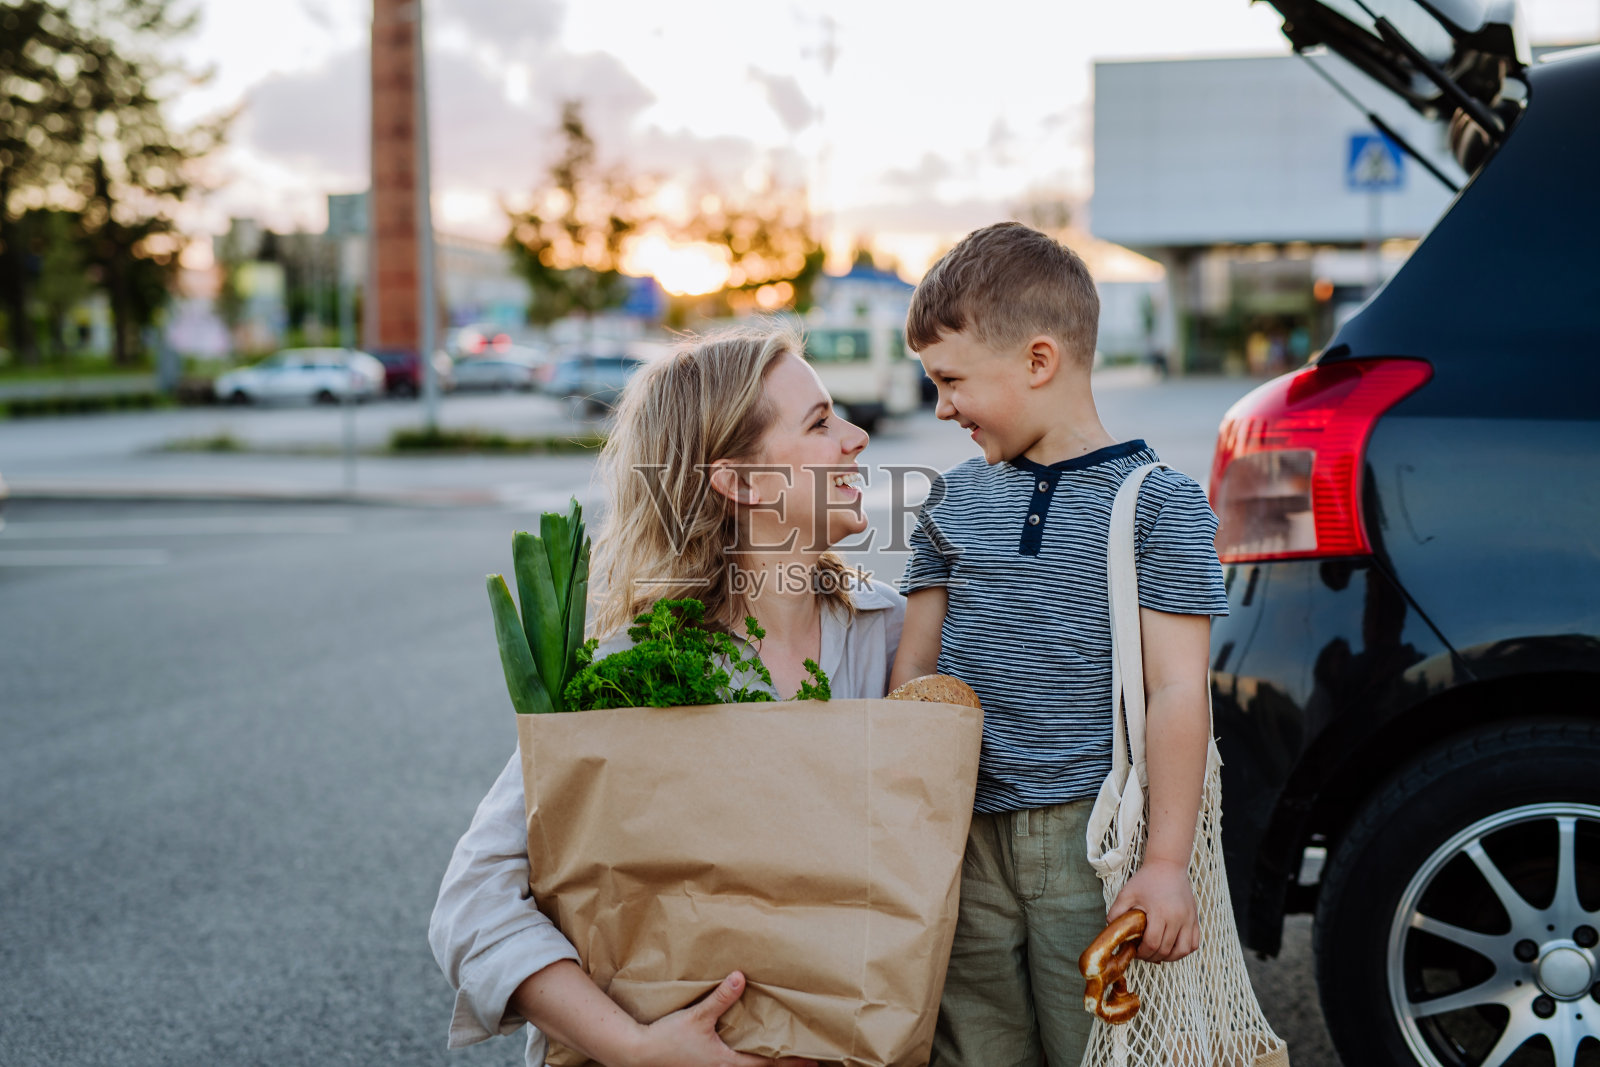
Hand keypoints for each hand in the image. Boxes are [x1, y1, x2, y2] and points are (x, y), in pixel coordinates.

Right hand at [630, 971, 817, 1066]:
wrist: (638, 1055)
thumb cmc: (667, 1039)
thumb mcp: (697, 1016)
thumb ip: (720, 998)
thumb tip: (740, 977)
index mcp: (726, 1064)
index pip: (766, 1065)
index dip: (790, 1062)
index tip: (812, 1061)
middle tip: (808, 1064)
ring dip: (764, 1066)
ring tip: (781, 1059)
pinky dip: (746, 1065)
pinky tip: (747, 1056)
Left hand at [1108, 859, 1198, 962]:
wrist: (1168, 865)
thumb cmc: (1146, 879)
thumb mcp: (1127, 893)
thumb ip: (1116, 911)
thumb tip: (1110, 929)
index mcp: (1160, 912)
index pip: (1153, 943)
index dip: (1142, 953)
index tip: (1135, 952)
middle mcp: (1178, 918)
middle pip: (1166, 950)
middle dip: (1152, 956)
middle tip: (1143, 954)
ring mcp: (1189, 919)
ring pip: (1183, 950)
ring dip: (1170, 957)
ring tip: (1158, 954)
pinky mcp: (1195, 918)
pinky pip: (1194, 943)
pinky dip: (1184, 950)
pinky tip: (1172, 947)